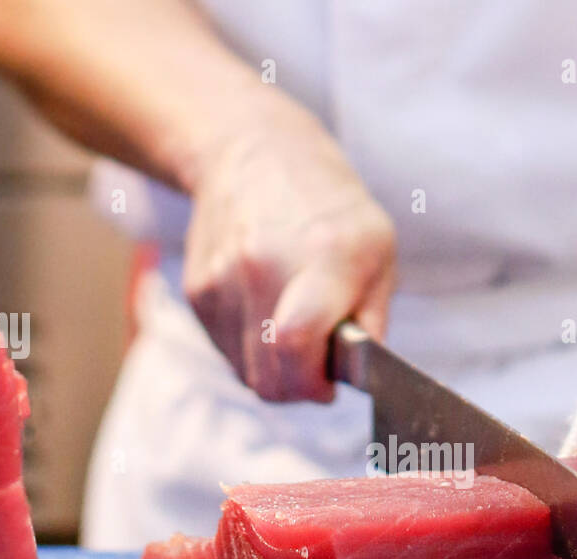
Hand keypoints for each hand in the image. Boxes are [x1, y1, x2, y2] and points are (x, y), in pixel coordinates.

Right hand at [182, 101, 395, 401]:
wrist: (253, 151)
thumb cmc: (329, 205)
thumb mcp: (379, 248)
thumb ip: (374, 319)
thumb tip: (365, 375)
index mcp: (321, 257)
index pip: (296, 342)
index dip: (313, 382)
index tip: (329, 384)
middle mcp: (263, 267)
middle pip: (269, 377)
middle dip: (299, 388)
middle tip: (317, 366)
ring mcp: (222, 280)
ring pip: (247, 373)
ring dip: (275, 371)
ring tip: (294, 331)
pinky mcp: (197, 292)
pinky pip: (227, 353)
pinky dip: (252, 351)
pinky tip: (267, 313)